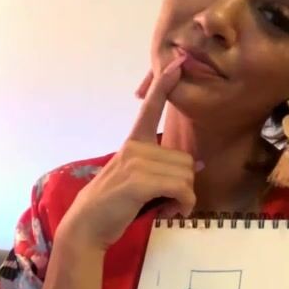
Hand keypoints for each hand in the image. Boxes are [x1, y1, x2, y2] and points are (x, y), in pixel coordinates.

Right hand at [58, 54, 197, 251]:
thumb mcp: (140, 182)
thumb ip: (164, 169)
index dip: (164, 84)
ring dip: (184, 199)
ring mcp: (136, 161)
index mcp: (133, 143)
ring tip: (165, 208)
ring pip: (186, 176)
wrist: (88, 226)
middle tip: (166, 202)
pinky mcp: (139, 181)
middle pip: (186, 160)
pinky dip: (184, 205)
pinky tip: (171, 212)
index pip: (150, 108)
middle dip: (184, 186)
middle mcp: (135, 146)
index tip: (176, 62)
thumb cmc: (115, 206)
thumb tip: (200, 164)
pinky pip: (182, 189)